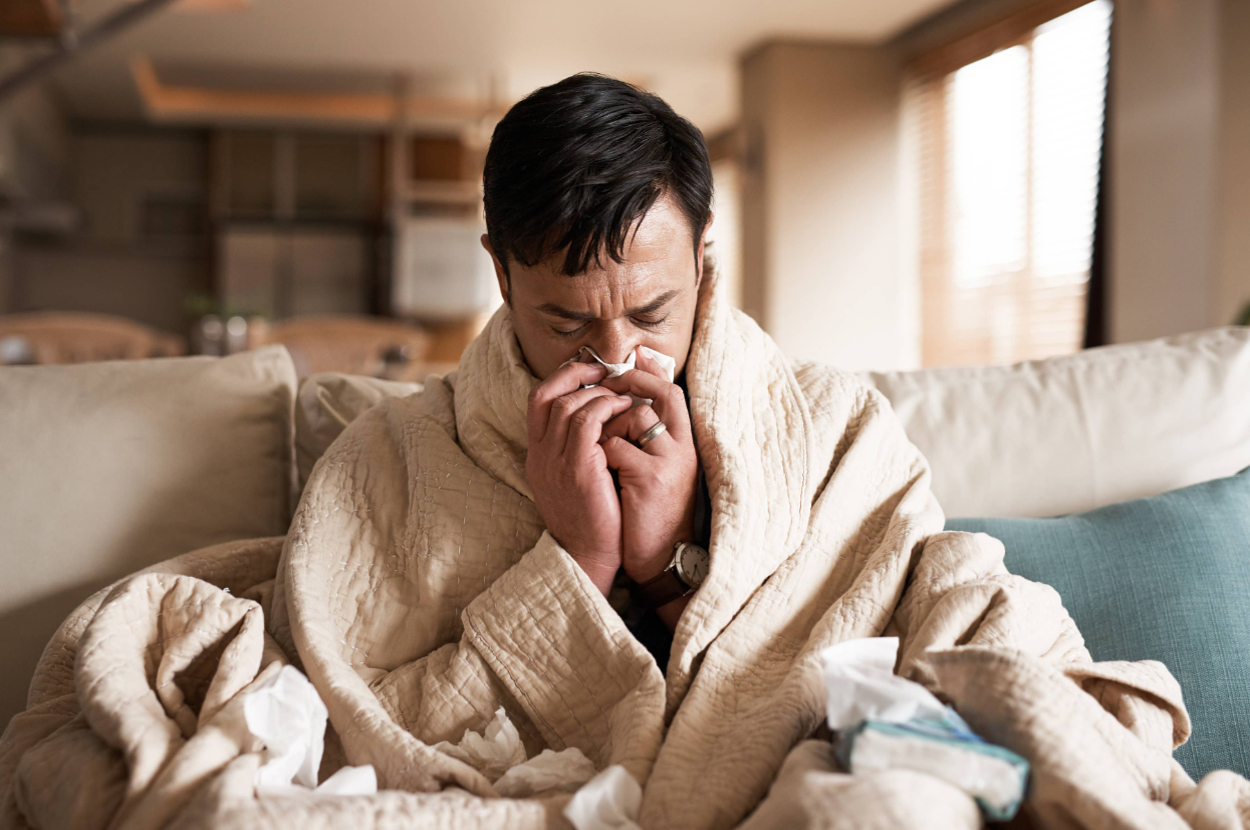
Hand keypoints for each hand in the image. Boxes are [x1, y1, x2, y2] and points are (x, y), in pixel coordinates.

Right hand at [526, 361, 634, 594]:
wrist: (589, 556)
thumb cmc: (592, 519)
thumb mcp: (575, 479)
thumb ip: (578, 449)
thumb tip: (599, 417)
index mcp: (537, 455)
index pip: (537, 400)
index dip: (561, 378)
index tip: (589, 372)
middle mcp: (539, 454)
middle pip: (548, 395)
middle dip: (579, 375)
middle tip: (607, 372)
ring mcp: (555, 460)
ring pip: (568, 404)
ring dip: (598, 392)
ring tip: (622, 393)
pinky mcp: (577, 467)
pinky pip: (587, 420)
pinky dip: (607, 407)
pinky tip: (626, 409)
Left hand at [599, 352, 699, 587]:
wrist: (659, 557)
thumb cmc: (650, 512)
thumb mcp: (657, 470)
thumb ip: (647, 438)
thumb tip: (624, 402)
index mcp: (685, 444)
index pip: (672, 392)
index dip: (648, 375)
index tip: (625, 369)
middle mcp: (682, 448)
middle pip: (657, 397)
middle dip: (625, 394)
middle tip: (601, 400)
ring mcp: (668, 461)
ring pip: (633, 417)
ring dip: (608, 430)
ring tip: (599, 451)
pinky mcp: (650, 477)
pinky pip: (614, 446)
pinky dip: (600, 455)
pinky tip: (600, 473)